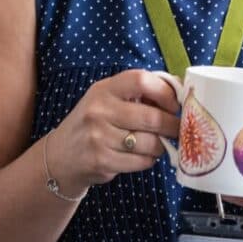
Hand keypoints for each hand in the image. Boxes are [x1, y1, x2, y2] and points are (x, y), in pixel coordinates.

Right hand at [47, 69, 180, 195]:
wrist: (61, 157)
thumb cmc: (96, 124)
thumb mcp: (110, 100)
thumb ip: (141, 94)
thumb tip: (181, 93)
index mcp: (104, 89)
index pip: (141, 80)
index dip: (165, 92)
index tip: (174, 105)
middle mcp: (98, 110)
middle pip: (151, 117)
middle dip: (172, 126)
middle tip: (178, 130)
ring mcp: (98, 137)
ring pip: (150, 143)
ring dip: (161, 146)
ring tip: (158, 144)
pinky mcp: (101, 161)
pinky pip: (141, 161)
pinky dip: (149, 160)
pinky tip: (142, 156)